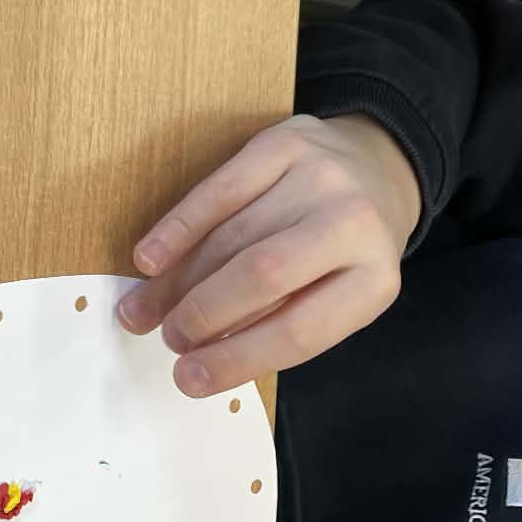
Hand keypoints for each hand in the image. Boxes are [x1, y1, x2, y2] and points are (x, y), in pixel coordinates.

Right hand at [117, 113, 423, 395]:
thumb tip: (201, 355)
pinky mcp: (282, 141)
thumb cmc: (348, 248)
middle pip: (263, 276)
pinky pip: (218, 189)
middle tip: (168, 338)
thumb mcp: (338, 296)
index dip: (236, 359)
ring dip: (178, 281)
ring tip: (145, 310)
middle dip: (202, 314)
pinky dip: (177, 228)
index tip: (189, 379)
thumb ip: (281, 322)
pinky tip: (150, 259)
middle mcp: (353, 222)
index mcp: (375, 278)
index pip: (300, 332)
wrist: (376, 167)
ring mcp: (318, 176)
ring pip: (232, 235)